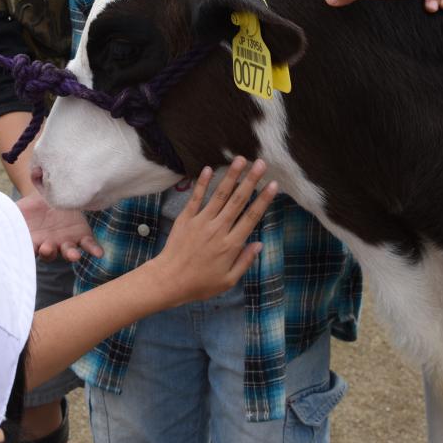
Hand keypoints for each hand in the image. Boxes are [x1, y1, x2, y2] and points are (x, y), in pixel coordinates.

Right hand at [18, 193, 103, 261]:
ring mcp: (65, 241)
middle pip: (49, 253)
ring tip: (74, 255)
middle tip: (46, 247)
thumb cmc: (29, 206)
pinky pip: (88, 244)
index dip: (28, 250)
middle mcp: (49, 244)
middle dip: (48, 252)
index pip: (28, 249)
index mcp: (32, 240)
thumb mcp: (14, 209)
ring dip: (71, 254)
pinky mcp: (81, 235)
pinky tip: (99, 253)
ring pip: (68, 251)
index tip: (27, 248)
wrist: (49, 196)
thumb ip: (5, 215)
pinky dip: (93, 249)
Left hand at [149, 157, 275, 304]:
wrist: (169, 280)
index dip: (264, 199)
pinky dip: (202, 183)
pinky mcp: (186, 218)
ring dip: (231, 175)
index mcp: (231, 244)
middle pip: (238, 200)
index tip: (273, 185)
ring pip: (220, 194)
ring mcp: (201, 221)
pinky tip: (209, 168)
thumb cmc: (200, 284)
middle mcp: (218, 229)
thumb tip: (259, 244)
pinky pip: (196, 197)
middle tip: (261, 163)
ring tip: (240, 159)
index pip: (251, 217)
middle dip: (251, 180)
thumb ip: (245, 261)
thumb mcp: (228, 280)